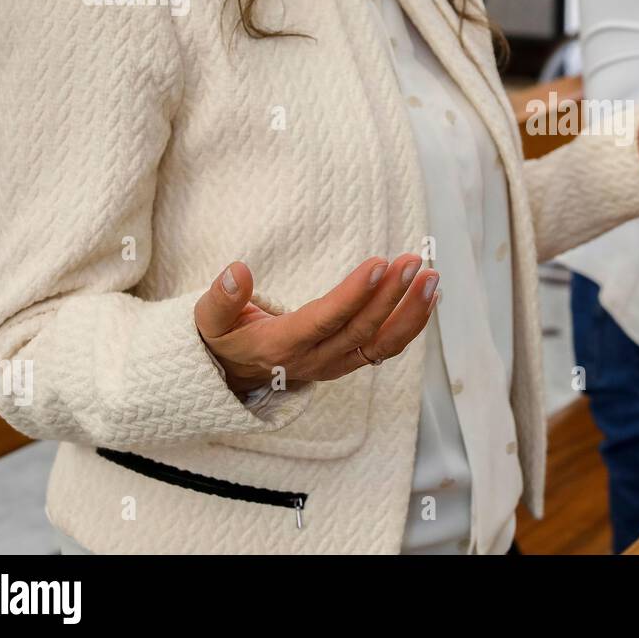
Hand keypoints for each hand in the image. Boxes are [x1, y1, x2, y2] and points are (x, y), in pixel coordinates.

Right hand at [195, 256, 438, 396]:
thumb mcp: (208, 321)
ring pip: (381, 344)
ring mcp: (336, 363)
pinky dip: (411, 324)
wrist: (231, 374)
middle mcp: (315, 359)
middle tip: (413, 262)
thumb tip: (237, 270)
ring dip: (411, 312)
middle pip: (361, 330)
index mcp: (281, 346)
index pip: (326, 319)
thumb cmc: (223, 339)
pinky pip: (385, 348)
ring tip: (431, 278)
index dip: (355, 294)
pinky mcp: (349, 361)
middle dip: (392, 296)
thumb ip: (220, 298)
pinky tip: (429, 297)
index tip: (380, 265)